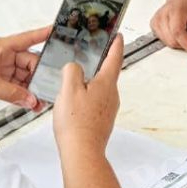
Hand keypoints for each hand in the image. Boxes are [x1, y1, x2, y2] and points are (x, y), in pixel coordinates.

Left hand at [0, 26, 50, 111]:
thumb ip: (11, 92)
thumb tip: (31, 99)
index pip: (26, 38)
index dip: (42, 34)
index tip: (58, 31)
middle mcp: (1, 58)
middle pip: (29, 63)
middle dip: (39, 75)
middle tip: (50, 86)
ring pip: (23, 78)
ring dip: (32, 89)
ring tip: (41, 100)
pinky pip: (15, 89)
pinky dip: (23, 96)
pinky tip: (30, 104)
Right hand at [53, 34, 122, 152]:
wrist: (82, 152)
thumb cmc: (76, 123)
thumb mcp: (69, 89)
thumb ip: (72, 71)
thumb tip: (74, 67)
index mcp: (106, 83)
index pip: (115, 57)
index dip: (116, 44)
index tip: (118, 35)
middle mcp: (112, 95)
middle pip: (108, 73)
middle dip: (100, 62)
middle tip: (92, 53)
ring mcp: (108, 109)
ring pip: (101, 88)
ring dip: (92, 81)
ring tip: (77, 77)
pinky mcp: (102, 120)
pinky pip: (96, 102)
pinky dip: (88, 96)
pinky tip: (75, 101)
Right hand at [150, 0, 186, 55]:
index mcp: (175, 9)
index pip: (178, 32)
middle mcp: (163, 14)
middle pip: (172, 40)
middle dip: (185, 42)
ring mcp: (156, 20)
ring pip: (168, 42)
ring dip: (179, 41)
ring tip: (185, 30)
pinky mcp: (153, 25)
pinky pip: (164, 40)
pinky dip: (173, 39)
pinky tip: (177, 31)